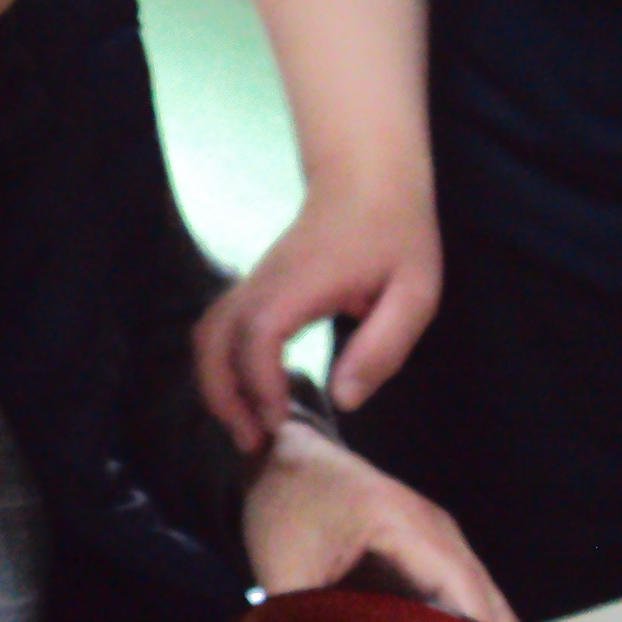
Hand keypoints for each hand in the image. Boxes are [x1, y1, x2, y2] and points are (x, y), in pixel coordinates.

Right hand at [194, 175, 441, 451]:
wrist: (366, 180)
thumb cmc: (395, 235)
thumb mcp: (415, 293)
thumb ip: (382, 346)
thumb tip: (343, 399)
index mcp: (304, 282)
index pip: (258, 334)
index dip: (259, 383)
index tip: (279, 420)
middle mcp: (265, 281)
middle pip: (212, 338)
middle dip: (223, 396)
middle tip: (254, 441)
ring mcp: (253, 282)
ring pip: (207, 334)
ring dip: (216, 384)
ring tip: (246, 426)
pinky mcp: (253, 288)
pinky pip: (218, 330)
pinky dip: (221, 367)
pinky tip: (250, 395)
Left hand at [241, 418, 518, 621]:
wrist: (283, 453)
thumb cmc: (283, 500)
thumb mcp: (280, 566)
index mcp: (408, 526)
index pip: (465, 595)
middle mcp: (439, 532)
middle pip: (490, 605)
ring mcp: (441, 540)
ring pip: (483, 604)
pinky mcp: (432, 553)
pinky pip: (462, 599)